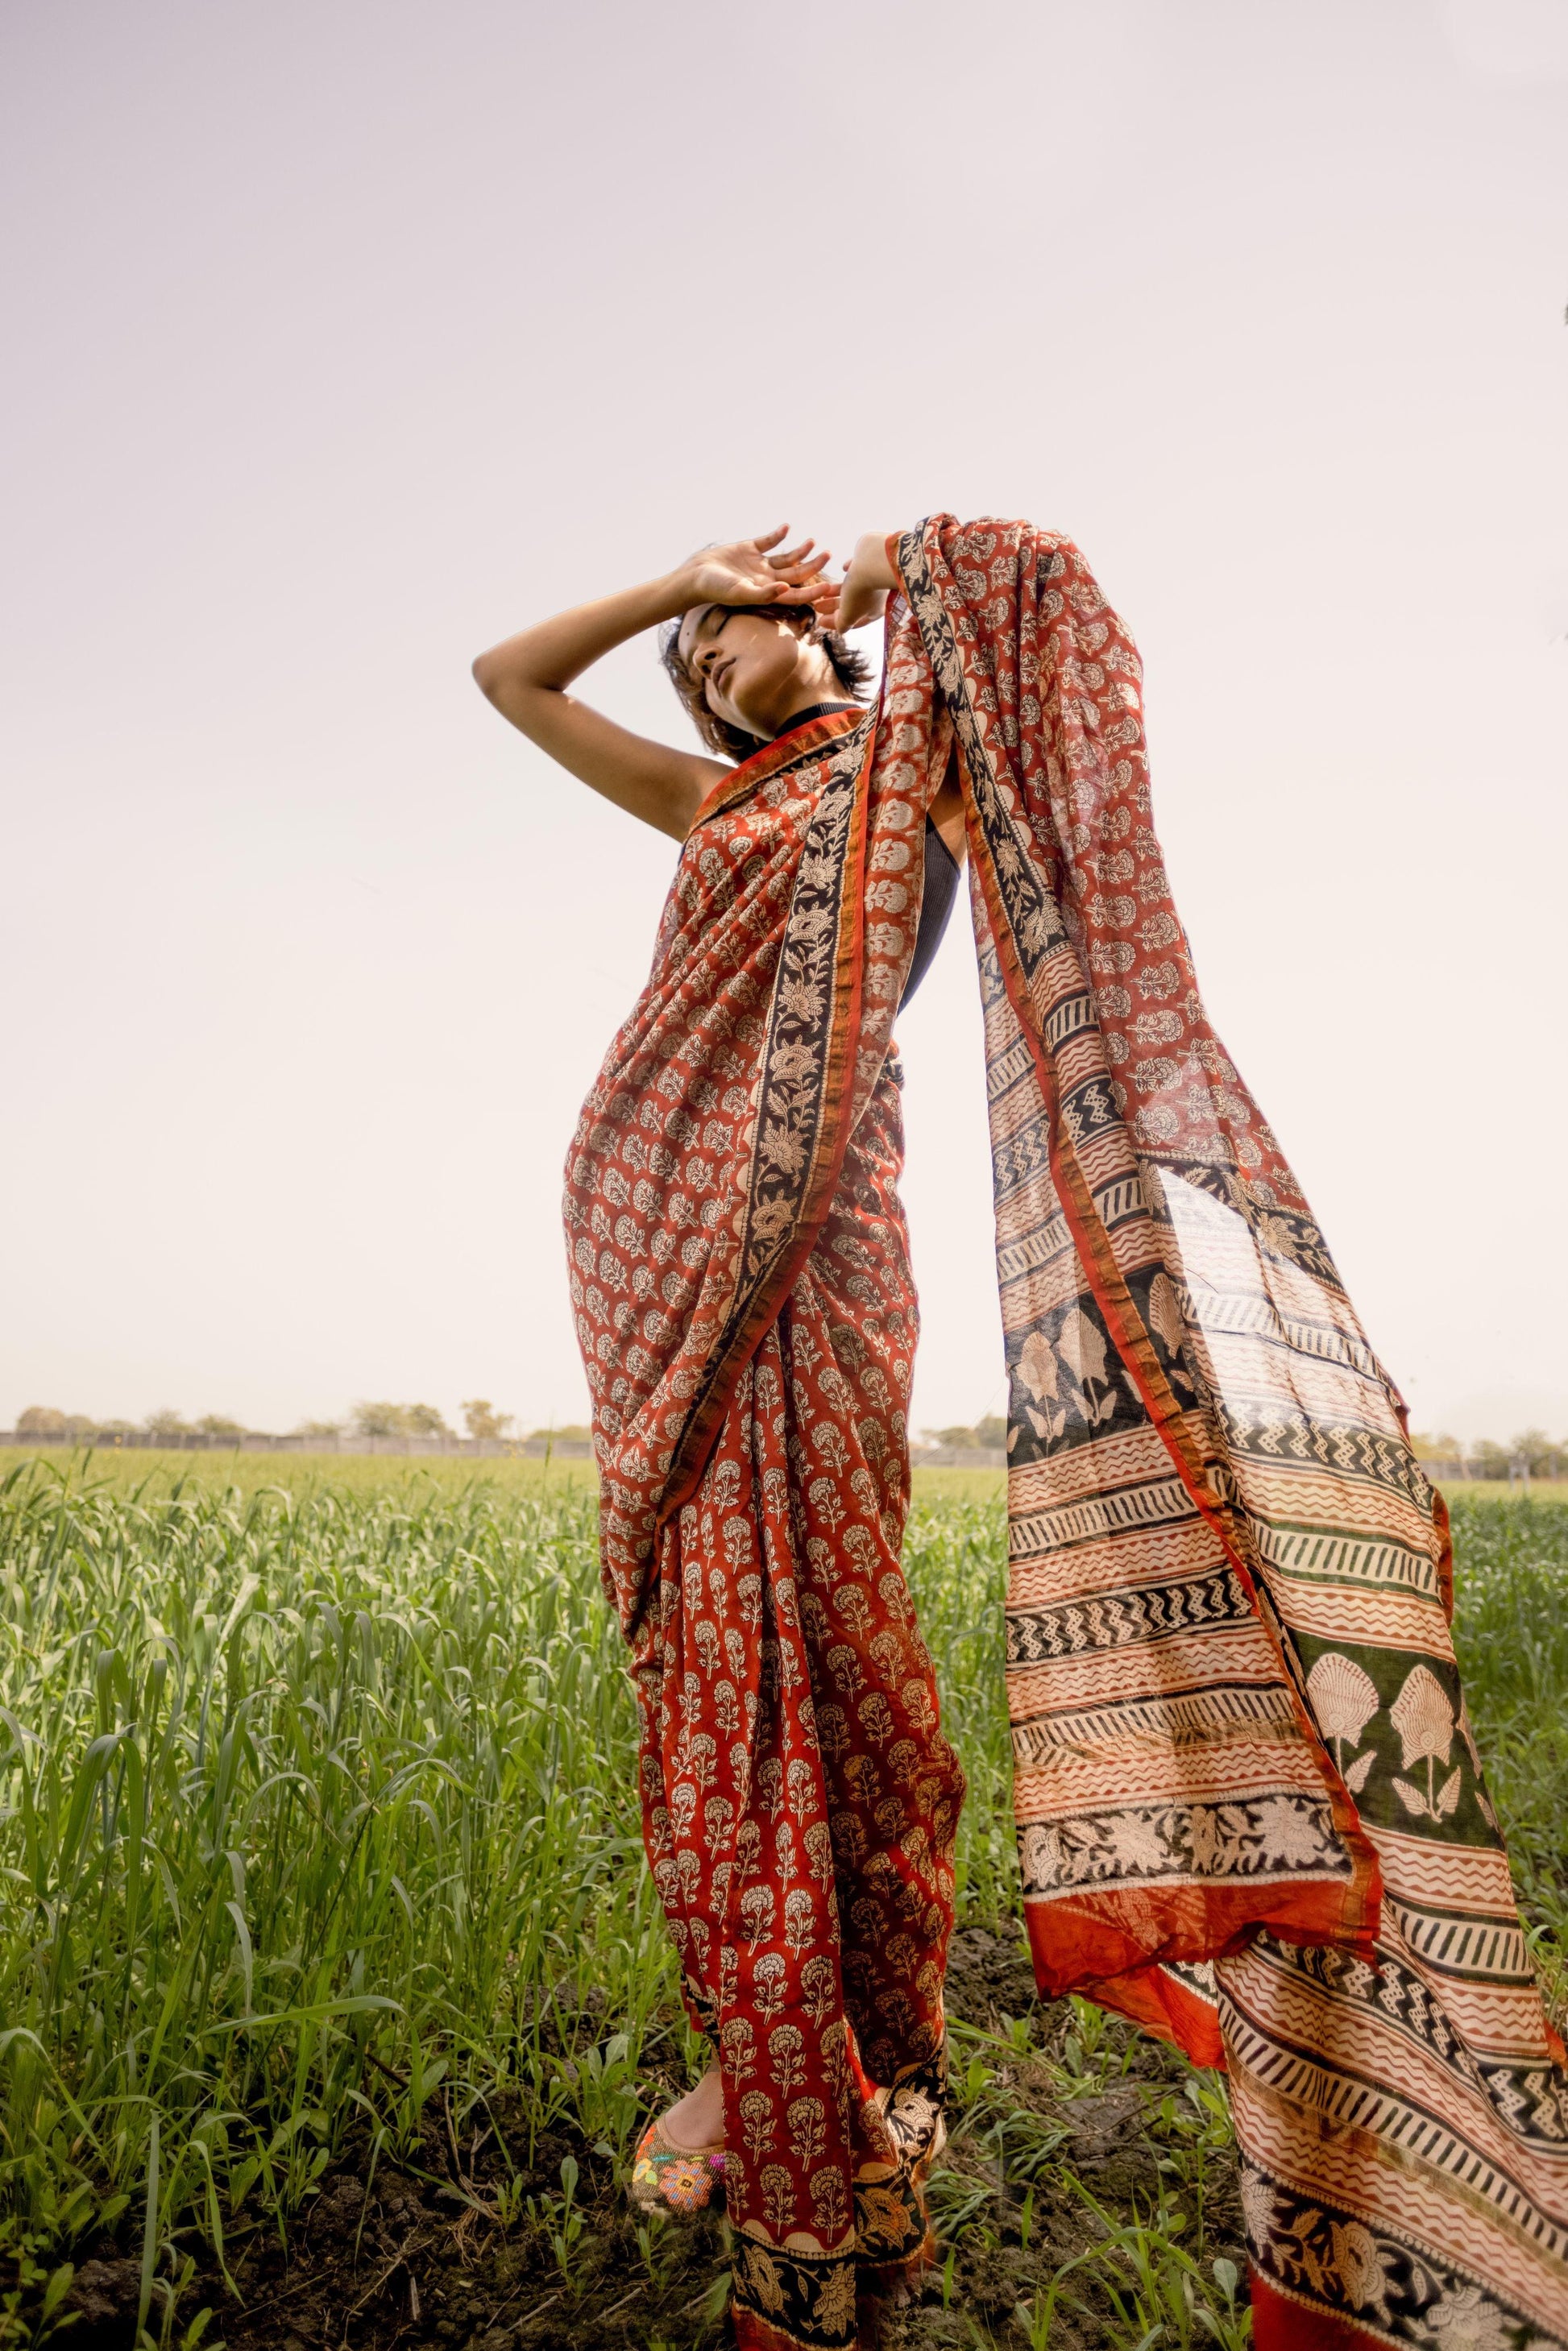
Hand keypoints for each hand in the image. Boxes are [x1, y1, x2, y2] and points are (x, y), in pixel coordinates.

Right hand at [676, 528, 834, 616]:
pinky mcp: (749, 549)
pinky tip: (786, 528)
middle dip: (813, 565)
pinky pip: (768, 541)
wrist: (695, 575)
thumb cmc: (716, 589)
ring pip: (786, 557)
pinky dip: (778, 534)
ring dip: (800, 550)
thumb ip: (764, 593)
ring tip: (813, 541)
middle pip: (796, 573)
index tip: (828, 586)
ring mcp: (759, 564)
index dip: (812, 591)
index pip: (795, 594)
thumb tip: (786, 588)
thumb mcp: (740, 593)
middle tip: (827, 554)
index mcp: (767, 592)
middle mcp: (766, 579)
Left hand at [825, 532, 897, 632]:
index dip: (835, 623)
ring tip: (822, 590)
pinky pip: (860, 568)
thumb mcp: (849, 614)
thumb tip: (841, 629)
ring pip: (853, 587)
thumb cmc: (861, 591)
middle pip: (851, 605)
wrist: (875, 561)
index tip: (820, 621)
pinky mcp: (873, 563)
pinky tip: (844, 567)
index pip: (853, 622)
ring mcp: (876, 579)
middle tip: (817, 606)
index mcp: (873, 612)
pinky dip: (851, 569)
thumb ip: (843, 624)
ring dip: (837, 590)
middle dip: (833, 606)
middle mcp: (877, 596)